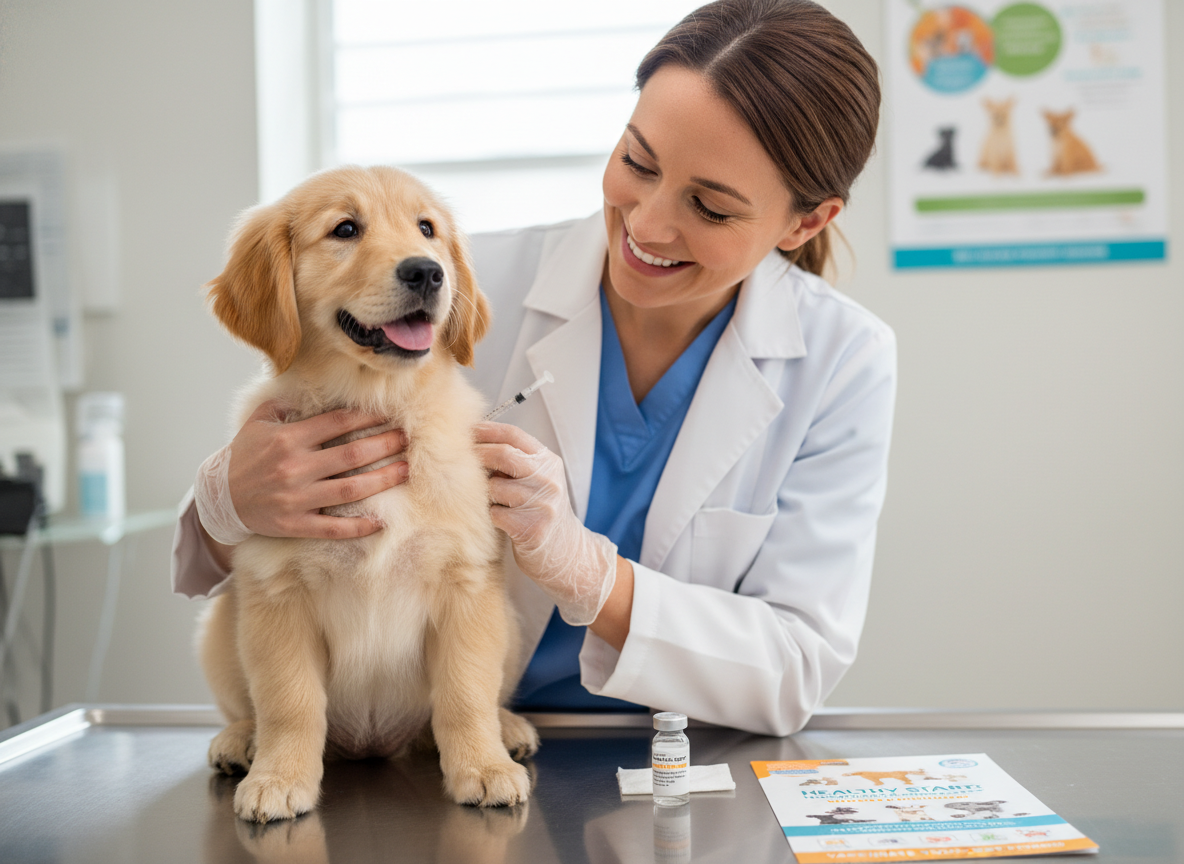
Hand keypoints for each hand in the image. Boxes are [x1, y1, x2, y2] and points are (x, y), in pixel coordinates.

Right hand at [198, 400, 408, 541]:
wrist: (218, 498)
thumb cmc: (243, 457)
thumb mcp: (257, 423)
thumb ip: (283, 403)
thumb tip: (309, 382)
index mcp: (288, 439)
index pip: (337, 423)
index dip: (367, 416)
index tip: (389, 414)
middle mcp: (296, 468)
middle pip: (352, 454)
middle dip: (385, 445)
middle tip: (407, 439)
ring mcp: (297, 499)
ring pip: (350, 489)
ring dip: (382, 480)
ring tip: (405, 470)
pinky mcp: (295, 525)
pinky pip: (333, 528)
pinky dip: (358, 526)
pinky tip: (381, 521)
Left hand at [475, 422, 615, 625]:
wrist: (567, 554)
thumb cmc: (543, 514)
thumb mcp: (539, 481)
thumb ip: (516, 463)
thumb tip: (474, 443)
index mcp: (549, 462)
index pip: (514, 435)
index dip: (485, 430)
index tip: (465, 432)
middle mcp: (549, 479)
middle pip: (503, 454)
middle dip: (477, 456)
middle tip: (458, 461)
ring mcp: (542, 504)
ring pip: (495, 487)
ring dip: (484, 494)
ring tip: (490, 501)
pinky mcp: (532, 528)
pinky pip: (495, 513)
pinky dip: (491, 516)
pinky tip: (500, 521)